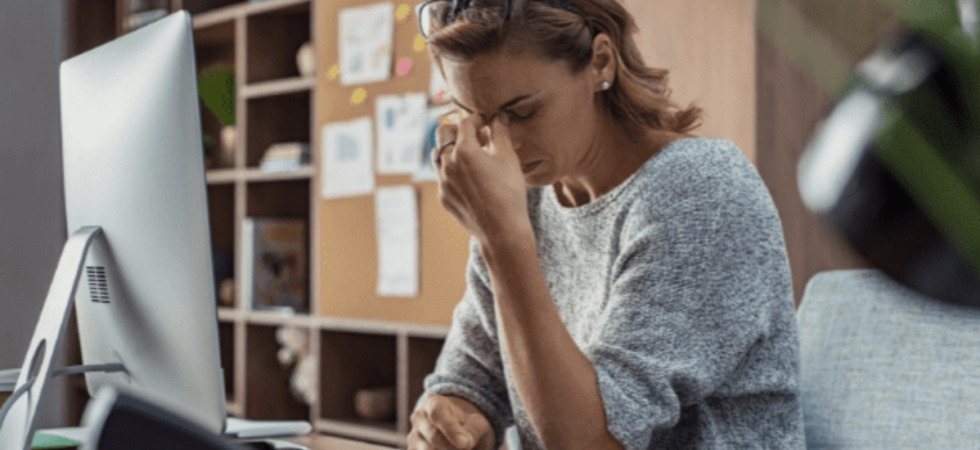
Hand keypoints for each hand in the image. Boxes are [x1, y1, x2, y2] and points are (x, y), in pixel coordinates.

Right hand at [409, 394, 493, 449]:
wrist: (457, 435)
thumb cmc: (466, 426)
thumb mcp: (476, 423)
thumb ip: (473, 431)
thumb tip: (464, 444)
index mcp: (433, 403)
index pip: (436, 413)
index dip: (450, 429)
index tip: (465, 444)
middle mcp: (418, 418)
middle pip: (434, 437)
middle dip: (454, 447)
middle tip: (466, 448)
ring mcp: (413, 437)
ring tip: (457, 449)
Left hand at [432, 112, 530, 245]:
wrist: (502, 231)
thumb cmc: (509, 193)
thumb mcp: (509, 158)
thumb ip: (501, 132)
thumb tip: (499, 115)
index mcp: (464, 150)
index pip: (466, 122)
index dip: (478, 119)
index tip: (487, 122)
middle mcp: (448, 164)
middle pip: (442, 132)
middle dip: (458, 129)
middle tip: (476, 136)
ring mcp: (442, 182)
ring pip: (438, 154)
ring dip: (451, 148)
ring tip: (471, 155)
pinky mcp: (443, 196)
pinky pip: (442, 175)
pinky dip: (452, 169)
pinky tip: (470, 177)